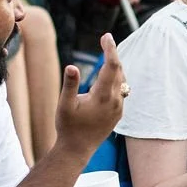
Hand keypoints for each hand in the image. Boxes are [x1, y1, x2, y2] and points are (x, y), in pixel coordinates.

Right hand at [54, 35, 125, 157]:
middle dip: (113, 54)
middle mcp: (115, 101)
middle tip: (105, 39)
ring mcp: (119, 108)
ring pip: (122, 81)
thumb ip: (70, 85)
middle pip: (119, 70)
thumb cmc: (68, 127)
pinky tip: (109, 75)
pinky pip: (121, 91)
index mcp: (103, 96)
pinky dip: (116, 79)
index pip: (111, 66)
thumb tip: (72, 66)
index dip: (110, 49)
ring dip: (116, 67)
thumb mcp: (65, 105)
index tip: (106, 36)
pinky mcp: (118, 113)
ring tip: (108, 53)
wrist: (77, 150)